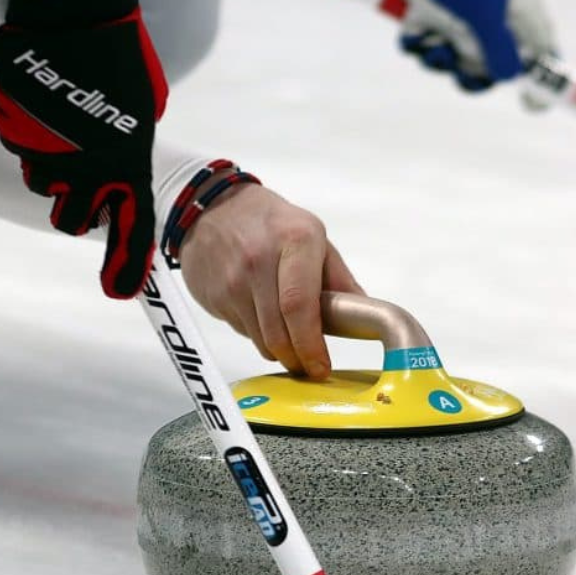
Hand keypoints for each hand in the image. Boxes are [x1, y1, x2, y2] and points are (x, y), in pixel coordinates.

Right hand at [0, 0, 167, 298]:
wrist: (70, 17)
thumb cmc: (116, 57)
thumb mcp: (139, 112)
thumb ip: (130, 149)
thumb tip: (121, 169)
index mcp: (127, 166)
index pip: (132, 228)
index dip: (126, 263)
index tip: (119, 290)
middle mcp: (86, 170)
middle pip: (71, 219)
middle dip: (73, 206)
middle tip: (81, 173)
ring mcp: (46, 155)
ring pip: (42, 181)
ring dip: (51, 163)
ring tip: (66, 124)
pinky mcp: (14, 134)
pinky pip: (20, 146)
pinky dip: (30, 132)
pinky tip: (44, 104)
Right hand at [179, 185, 364, 379]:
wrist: (210, 207)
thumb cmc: (269, 222)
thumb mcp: (312, 235)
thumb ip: (338, 278)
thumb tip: (365, 314)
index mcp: (296, 241)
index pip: (300, 306)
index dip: (311, 344)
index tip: (321, 365)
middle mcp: (260, 260)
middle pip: (279, 333)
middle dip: (298, 359)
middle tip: (309, 367)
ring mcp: (232, 280)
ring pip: (261, 340)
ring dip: (280, 352)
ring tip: (291, 346)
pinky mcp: (214, 295)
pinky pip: (242, 331)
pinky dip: (258, 335)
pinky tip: (263, 317)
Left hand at [387, 0, 556, 98]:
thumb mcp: (483, 11)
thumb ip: (500, 47)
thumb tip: (511, 78)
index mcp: (518, 8)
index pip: (543, 49)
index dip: (543, 78)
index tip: (531, 104)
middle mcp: (492, 16)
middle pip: (494, 66)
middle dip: (472, 72)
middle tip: (462, 66)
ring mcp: (460, 18)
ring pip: (457, 61)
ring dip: (441, 59)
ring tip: (435, 42)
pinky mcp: (430, 17)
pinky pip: (426, 47)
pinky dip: (418, 44)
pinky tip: (414, 30)